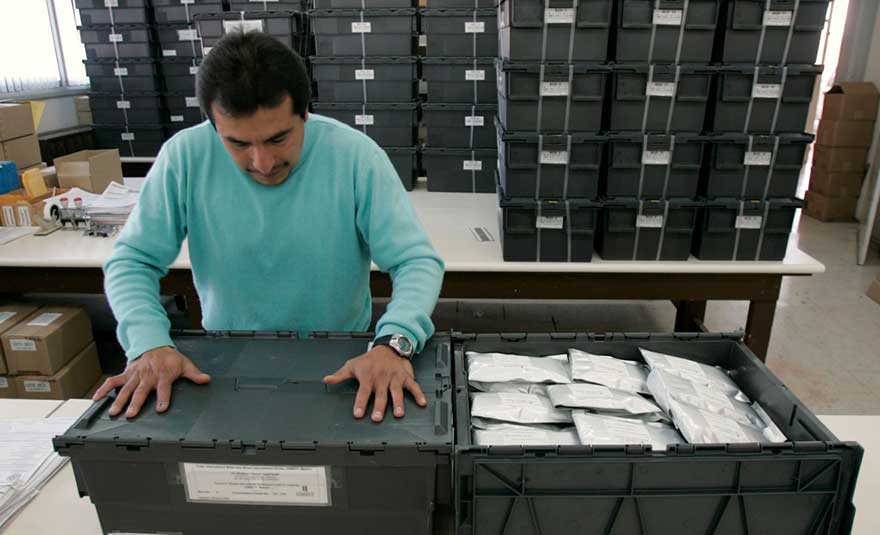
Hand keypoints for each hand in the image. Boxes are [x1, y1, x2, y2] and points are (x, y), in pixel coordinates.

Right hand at [92, 346, 210, 417]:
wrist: (154, 344)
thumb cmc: (170, 358)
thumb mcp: (185, 364)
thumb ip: (194, 374)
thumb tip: (206, 379)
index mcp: (163, 375)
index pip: (164, 388)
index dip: (163, 398)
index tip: (161, 409)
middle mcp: (148, 376)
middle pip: (141, 391)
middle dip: (136, 403)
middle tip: (131, 415)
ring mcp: (135, 375)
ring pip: (126, 388)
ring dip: (119, 400)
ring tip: (114, 412)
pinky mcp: (126, 374)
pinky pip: (113, 381)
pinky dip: (104, 388)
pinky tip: (97, 398)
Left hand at [323, 346, 427, 421]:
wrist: (388, 347)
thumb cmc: (369, 359)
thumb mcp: (352, 365)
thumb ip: (340, 375)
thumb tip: (327, 380)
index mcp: (368, 377)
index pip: (363, 392)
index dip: (360, 403)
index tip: (358, 414)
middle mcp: (382, 378)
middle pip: (380, 395)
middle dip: (379, 407)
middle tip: (377, 418)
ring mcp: (395, 378)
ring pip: (397, 392)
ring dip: (398, 403)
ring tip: (398, 414)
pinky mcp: (405, 376)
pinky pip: (413, 385)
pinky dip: (419, 394)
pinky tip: (422, 403)